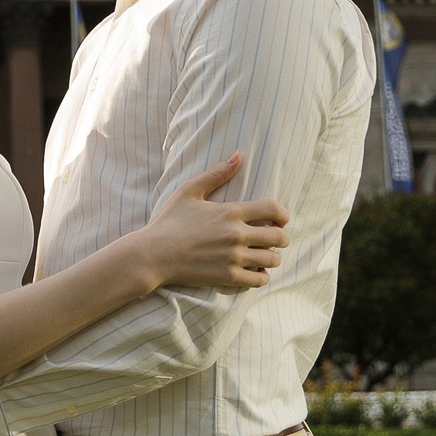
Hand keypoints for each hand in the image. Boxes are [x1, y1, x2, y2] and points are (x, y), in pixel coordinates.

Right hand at [138, 152, 289, 289]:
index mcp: (230, 212)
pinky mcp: (228, 277)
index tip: (280, 219)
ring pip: (272, 260)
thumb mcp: (188, 191)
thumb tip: (238, 155)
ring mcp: (233, 257)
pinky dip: (261, 277)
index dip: (283, 214)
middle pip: (279, 237)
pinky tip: (254, 272)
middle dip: (281, 237)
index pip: (274, 209)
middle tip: (274, 239)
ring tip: (263, 256)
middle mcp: (236, 234)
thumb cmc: (168, 221)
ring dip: (272, 257)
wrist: (152, 255)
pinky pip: (260, 280)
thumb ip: (216, 174)